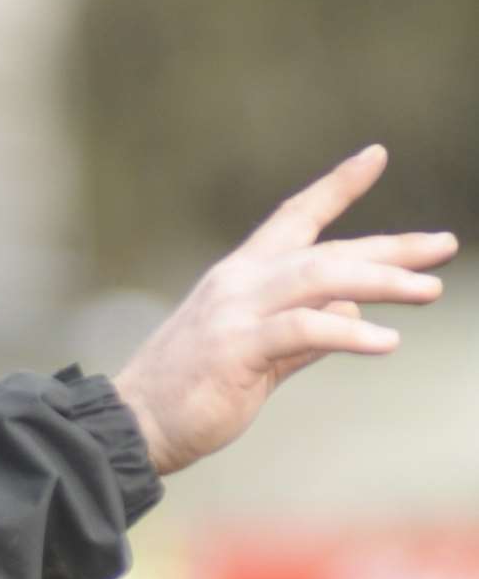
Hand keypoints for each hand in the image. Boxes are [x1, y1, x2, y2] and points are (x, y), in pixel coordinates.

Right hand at [111, 145, 456, 475]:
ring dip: (382, 282)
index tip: (376, 156)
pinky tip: (386, 342)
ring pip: (321, 279)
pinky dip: (348, 332)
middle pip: (325, 250)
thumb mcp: (253, 355)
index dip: (337, 186)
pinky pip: (303, 330)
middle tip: (444, 246)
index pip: (294, 218)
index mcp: (239, 277)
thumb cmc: (189, 391)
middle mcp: (238, 283)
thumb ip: (301, 333)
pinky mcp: (236, 348)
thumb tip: (349, 313)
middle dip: (390, 247)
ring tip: (429, 291)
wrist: (134, 422)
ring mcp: (234, 313)